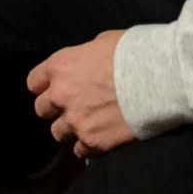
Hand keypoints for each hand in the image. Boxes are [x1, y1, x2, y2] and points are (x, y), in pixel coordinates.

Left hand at [27, 31, 132, 158]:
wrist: (159, 78)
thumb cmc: (133, 52)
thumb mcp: (102, 42)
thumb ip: (83, 59)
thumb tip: (85, 66)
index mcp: (60, 66)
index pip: (33, 82)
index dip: (43, 86)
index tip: (52, 88)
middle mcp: (61, 95)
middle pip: (41, 109)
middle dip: (55, 108)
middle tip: (73, 106)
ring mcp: (76, 120)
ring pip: (57, 133)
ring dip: (70, 128)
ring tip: (88, 123)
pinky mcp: (93, 141)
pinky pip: (79, 151)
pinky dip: (87, 145)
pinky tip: (99, 136)